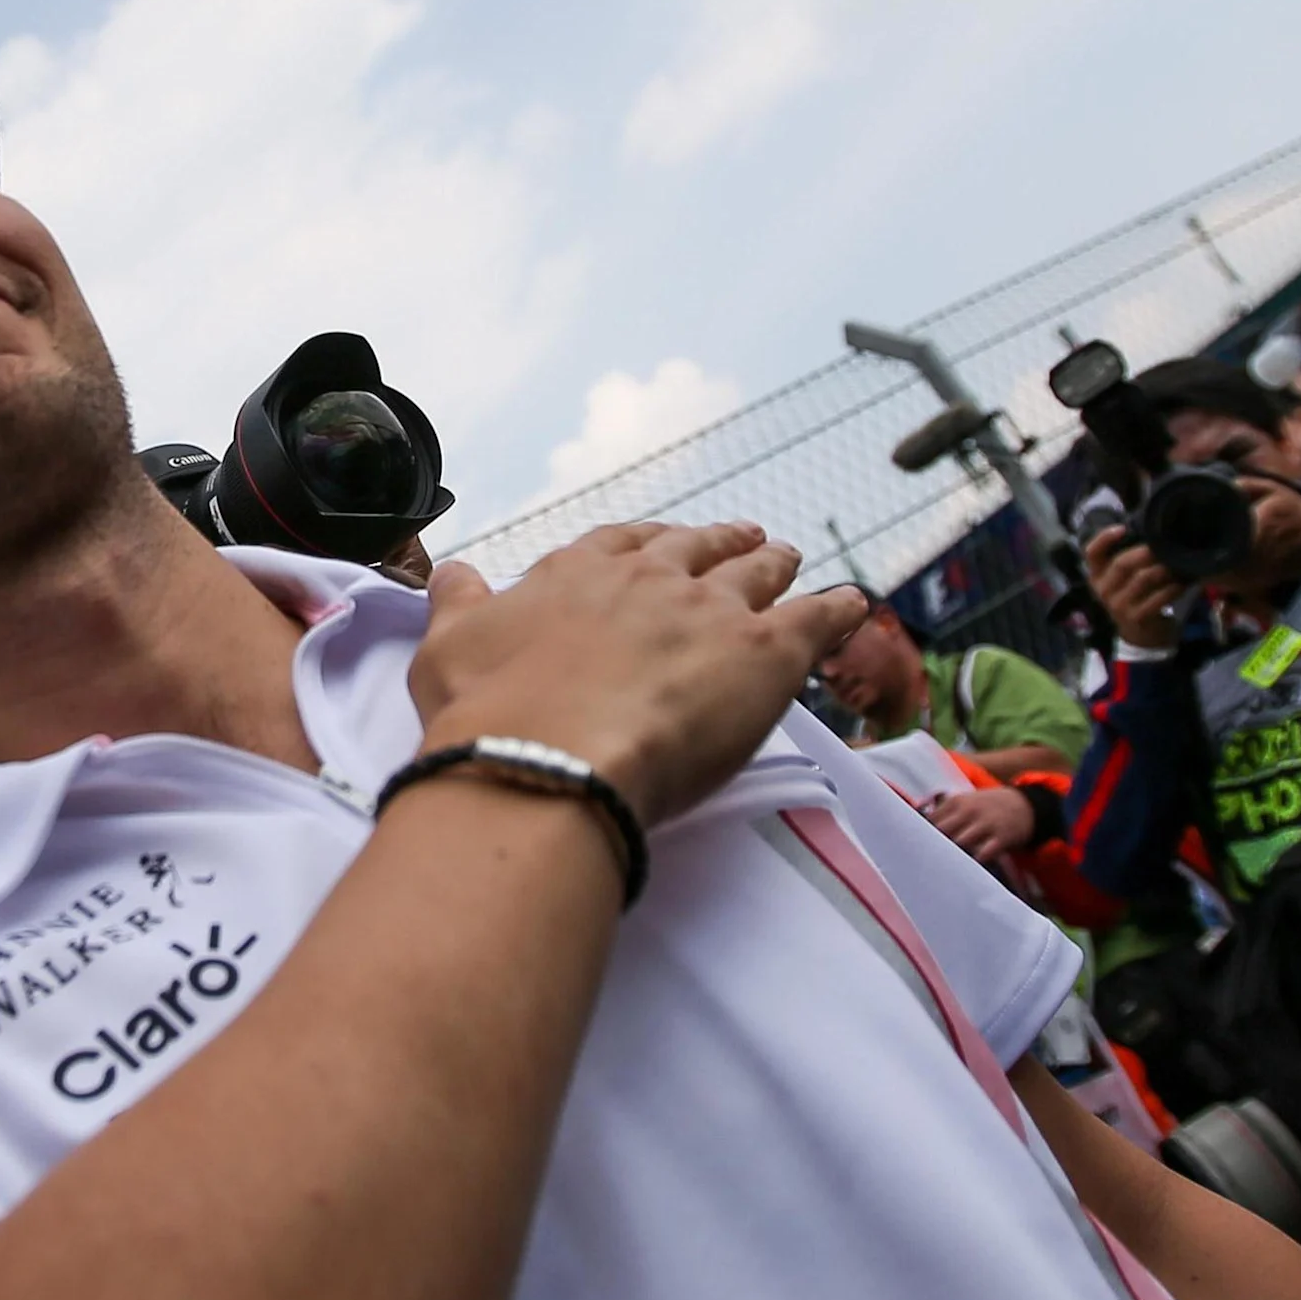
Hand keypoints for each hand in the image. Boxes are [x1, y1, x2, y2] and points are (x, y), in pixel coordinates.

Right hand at [407, 522, 867, 829]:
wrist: (548, 761)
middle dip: (716, 542)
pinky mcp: (766, 652)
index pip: (616, 546)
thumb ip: (458, 605)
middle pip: (693, 549)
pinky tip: (854, 604)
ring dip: (772, 562)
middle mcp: (648, 580)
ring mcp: (711, 610)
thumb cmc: (487, 717)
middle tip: (739, 538)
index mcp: (576, 577)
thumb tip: (455, 571)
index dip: (640, 544)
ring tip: (788, 556)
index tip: (653, 544)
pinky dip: (837, 609)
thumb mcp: (446, 649)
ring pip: (755, 572)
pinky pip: (816, 618)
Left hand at [924, 785, 1035, 862]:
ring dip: (951, 856)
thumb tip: (914, 830)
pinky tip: (966, 871)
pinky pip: (984, 852)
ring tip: (939, 872)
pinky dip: (974, 861)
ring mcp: (986, 823)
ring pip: (961, 842)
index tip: (909, 851)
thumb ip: (943, 814)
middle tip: (919, 866)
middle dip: (931, 848)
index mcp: (956, 802)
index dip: (918, 836)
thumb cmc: (985, 809)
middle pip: (942, 832)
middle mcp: (969, 811)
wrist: (1023, 805)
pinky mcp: (1001, 837)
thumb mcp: (964, 802)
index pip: (930, 820)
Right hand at [1083, 525, 1186, 649]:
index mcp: (1096, 575)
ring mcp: (1119, 606)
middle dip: (1147, 552)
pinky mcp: (1137, 618)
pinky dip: (1172, 588)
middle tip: (1166, 544)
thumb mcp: (1123, 578)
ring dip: (1164, 568)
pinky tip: (1182, 583)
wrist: (1140, 634)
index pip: (1091, 553)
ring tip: (1178, 562)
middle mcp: (1103, 590)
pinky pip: (1158, 598)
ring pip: (1143, 579)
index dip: (1104, 538)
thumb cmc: (1133, 595)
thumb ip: (1128, 556)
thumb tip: (1151, 528)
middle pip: (1122, 563)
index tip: (1123, 528)